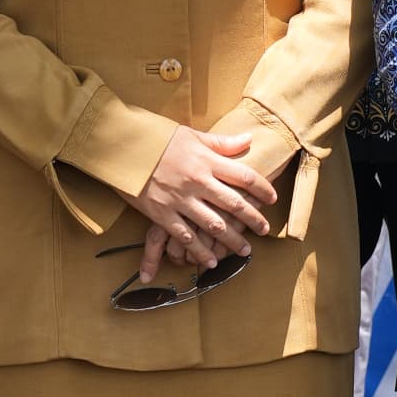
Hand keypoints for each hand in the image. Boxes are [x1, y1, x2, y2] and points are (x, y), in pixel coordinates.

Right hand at [136, 125, 273, 276]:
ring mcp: (180, 199)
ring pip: (213, 224)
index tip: (272, 199)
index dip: (262, 189)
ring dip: (231, 240)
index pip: (244, 176)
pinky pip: (185, 236)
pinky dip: (199, 250)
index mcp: (207, 160)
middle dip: (252, 219)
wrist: (124, 147)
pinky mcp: (162, 214)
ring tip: (244, 250)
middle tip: (264, 230)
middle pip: (233, 203)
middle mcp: (197, 181)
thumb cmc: (158, 138)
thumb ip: (221, 143)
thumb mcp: (192, 135)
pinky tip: (209, 260)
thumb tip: (249, 138)